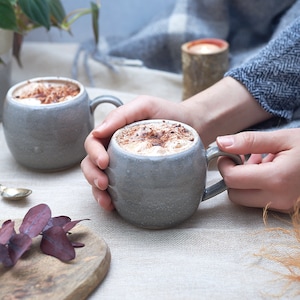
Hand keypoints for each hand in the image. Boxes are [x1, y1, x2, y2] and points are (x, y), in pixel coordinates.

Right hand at [81, 95, 186, 209]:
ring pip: (100, 179)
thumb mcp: (145, 106)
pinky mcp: (134, 178)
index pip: (93, 143)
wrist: (192, 126)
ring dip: (98, 192)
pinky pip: (118, 190)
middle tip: (104, 184)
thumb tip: (98, 131)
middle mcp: (115, 149)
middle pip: (91, 163)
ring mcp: (123, 165)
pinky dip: (112, 199)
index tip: (104, 162)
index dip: (93, 153)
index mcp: (113, 132)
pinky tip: (114, 206)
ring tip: (107, 200)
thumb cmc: (167, 114)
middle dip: (93, 175)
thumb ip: (121, 115)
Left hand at [216, 129, 299, 211]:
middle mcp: (278, 198)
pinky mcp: (286, 209)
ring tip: (260, 161)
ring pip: (245, 199)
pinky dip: (256, 187)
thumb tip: (220, 142)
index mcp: (277, 179)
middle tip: (242, 158)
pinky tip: (268, 170)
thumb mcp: (283, 138)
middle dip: (232, 176)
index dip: (224, 165)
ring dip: (244, 181)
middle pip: (235, 194)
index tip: (228, 154)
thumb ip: (249, 141)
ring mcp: (283, 207)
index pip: (232, 179)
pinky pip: (259, 201)